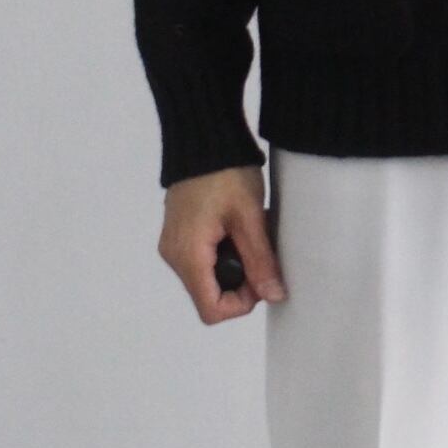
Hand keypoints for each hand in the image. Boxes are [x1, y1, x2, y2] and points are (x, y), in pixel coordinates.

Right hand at [158, 165, 286, 323]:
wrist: (203, 137)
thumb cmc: (226, 172)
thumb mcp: (250, 218)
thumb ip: (261, 261)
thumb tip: (274, 295)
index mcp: (187, 255)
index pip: (211, 310)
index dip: (241, 304)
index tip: (259, 277)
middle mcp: (173, 255)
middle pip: (208, 296)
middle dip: (239, 284)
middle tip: (259, 252)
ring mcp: (173, 244)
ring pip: (206, 279)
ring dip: (232, 267)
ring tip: (248, 236)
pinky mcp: (178, 233)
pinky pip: (201, 260)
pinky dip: (222, 255)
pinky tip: (235, 230)